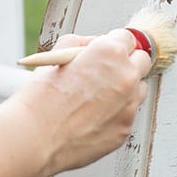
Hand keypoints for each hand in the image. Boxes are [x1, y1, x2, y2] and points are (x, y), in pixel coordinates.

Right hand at [9, 29, 152, 176]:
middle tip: (108, 71)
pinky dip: (117, 112)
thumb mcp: (55, 56)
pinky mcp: (126, 127)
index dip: (115, 44)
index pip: (128, 38)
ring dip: (126, 89)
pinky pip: (129, 113)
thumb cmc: (40, 98)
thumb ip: (80, 43)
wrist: (34, 137)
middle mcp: (126, 76)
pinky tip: (93, 116)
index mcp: (110, 53)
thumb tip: (93, 43)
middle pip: (142, 60)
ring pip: (139, 88)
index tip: (109, 51)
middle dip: (128, 62)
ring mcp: (130, 103)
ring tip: (97, 97)